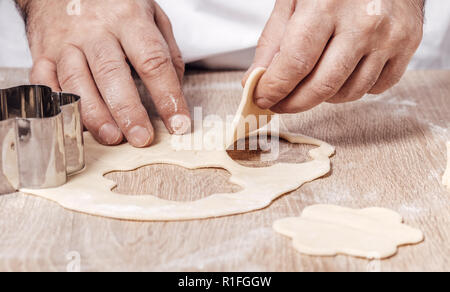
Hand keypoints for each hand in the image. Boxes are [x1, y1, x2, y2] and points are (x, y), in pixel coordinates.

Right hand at [18, 0, 190, 146]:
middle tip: (142, 138)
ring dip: (95, 115)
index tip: (178, 123)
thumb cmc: (113, 4)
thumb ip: (166, 52)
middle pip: (112, 74)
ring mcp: (65, 42)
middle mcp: (95, 30)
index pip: (153, 61)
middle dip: (128, 111)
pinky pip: (46, 84)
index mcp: (128, 18)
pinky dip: (59, 108)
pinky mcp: (42, 54)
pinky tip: (77, 124)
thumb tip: (174, 93)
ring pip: (77, 82)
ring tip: (113, 137)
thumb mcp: (151, 14)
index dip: (167, 96)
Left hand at [244, 0, 424, 112]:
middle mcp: (363, 23)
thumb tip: (257, 80)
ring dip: (323, 96)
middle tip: (279, 103)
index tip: (262, 98)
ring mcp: (389, 37)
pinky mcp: (408, 46)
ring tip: (313, 80)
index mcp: (327, 5)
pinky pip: (375, 88)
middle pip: (322, 87)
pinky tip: (344, 71)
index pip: (295, 64)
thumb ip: (273, 42)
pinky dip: (354, 88)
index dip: (274, 89)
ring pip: (349, 93)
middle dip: (293, 104)